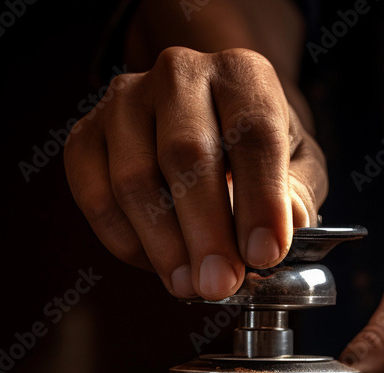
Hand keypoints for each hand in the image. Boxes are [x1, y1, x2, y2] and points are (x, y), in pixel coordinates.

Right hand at [64, 46, 326, 299]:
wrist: (209, 126)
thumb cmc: (257, 154)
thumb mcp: (297, 169)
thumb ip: (297, 198)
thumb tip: (282, 232)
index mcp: (242, 75)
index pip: (252, 132)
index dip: (260, 199)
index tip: (265, 255)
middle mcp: (179, 75)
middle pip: (185, 153)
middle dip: (206, 232)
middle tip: (220, 284)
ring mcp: (124, 102)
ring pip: (135, 179)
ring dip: (164, 246)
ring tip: (192, 287)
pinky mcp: (86, 136)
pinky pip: (96, 197)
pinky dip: (127, 242)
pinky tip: (161, 266)